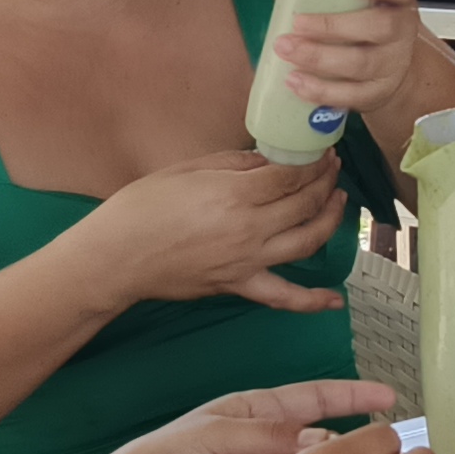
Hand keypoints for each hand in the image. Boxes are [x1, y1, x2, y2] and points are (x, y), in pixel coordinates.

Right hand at [80, 148, 348, 311]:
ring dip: (330, 221)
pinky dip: (312, 301)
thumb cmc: (142, 207)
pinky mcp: (239, 286)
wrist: (115, 258)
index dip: (313, 163)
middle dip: (325, 183)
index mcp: (235, 195)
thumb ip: (235, 164)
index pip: (291, 176)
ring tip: (339, 202)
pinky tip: (335, 300)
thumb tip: (269, 160)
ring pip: (307, 243)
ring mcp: (247, 262)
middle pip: (304, 204)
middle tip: (332, 168)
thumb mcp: (188, 170)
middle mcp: (249, 230)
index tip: (322, 152)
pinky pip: (283, 297)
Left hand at [262, 0, 433, 130]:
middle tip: (297, 23)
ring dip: (320, 58)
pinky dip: (321, 90)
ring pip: (361, 64)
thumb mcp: (349, 0)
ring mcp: (392, 65)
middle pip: (379, 28)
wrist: (391, 72)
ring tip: (287, 49)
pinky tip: (295, 81)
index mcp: (397, 1)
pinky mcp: (376, 93)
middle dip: (334, 26)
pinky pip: (351, 95)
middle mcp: (401, 32)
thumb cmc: (362, 26)